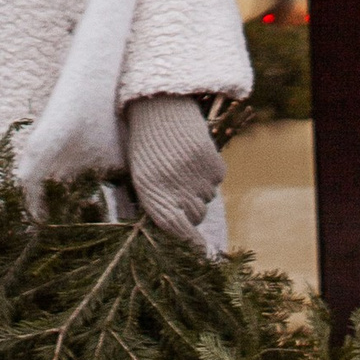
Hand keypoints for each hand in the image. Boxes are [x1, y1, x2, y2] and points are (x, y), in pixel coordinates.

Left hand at [124, 95, 222, 240]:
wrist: (158, 106)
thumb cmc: (146, 147)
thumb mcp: (142, 177)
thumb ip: (158, 204)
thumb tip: (181, 232)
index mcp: (152, 194)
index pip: (176, 230)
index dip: (191, 245)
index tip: (202, 253)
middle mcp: (175, 188)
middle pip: (196, 215)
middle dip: (191, 207)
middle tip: (178, 184)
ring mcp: (195, 176)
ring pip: (208, 197)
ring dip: (199, 187)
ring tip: (182, 163)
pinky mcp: (213, 162)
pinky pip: (217, 178)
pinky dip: (209, 171)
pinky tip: (195, 154)